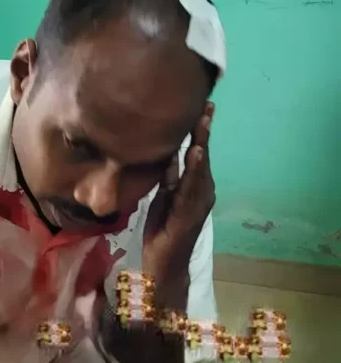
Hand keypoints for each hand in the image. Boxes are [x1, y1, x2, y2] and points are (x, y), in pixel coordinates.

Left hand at [142, 102, 215, 283]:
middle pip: (202, 156)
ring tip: (203, 120)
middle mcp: (201, 192)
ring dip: (202, 143)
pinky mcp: (189, 215)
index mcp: (194, 187)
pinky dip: (194, 169)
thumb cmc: (163, 230)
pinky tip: (195, 152)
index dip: (198, 131)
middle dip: (203, 130)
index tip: (200, 107)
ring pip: (200, 168)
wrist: (163, 264)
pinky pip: (191, 188)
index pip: (196, 154)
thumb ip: (167, 177)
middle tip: (206, 104)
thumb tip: (165, 153)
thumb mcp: (163, 197)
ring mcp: (198, 203)